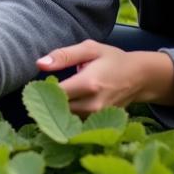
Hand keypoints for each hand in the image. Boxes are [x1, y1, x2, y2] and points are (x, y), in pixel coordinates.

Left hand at [36, 40, 173, 113]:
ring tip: (50, 100)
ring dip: (56, 111)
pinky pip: (77, 123)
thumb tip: (39, 64)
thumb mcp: (89, 49)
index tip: (34, 87)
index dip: (41, 92)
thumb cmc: (111, 59)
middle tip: (38, 95)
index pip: (55, 94)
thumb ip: (63, 55)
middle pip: (59, 110)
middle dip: (46, 103)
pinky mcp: (100, 123)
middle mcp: (93, 104)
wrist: (140, 77)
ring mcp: (98, 117)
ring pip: (67, 118)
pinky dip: (67, 117)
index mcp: (88, 84)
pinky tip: (63, 108)